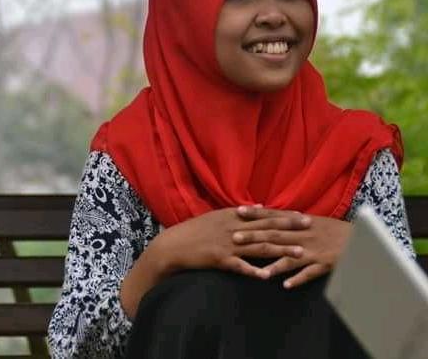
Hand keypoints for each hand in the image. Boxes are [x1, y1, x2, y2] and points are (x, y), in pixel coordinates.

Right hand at [152, 206, 309, 279]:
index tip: (302, 215)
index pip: (263, 215)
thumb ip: (239, 212)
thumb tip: (259, 206)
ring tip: (300, 253)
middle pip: (266, 228)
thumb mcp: (216, 216)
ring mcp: (227, 243)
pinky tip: (267, 276)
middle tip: (310, 228)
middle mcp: (233, 228)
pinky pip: (239, 266)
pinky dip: (253, 271)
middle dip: (290, 228)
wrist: (174, 244)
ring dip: (281, 250)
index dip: (284, 216)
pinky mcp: (219, 259)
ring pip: (259, 247)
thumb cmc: (194, 230)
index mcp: (232, 216)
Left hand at [232, 207, 351, 287]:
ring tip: (258, 271)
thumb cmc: (334, 230)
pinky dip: (298, 279)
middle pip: (275, 235)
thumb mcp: (312, 221)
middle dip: (254, 237)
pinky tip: (286, 286)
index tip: (238, 211)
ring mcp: (313, 250)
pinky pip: (310, 273)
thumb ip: (291, 220)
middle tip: (235, 238)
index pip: (273, 216)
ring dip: (273, 263)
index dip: (256, 214)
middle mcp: (304, 234)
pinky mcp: (324, 264)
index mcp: (300, 222)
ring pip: (290, 256)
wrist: (362, 239)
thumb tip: (270, 215)